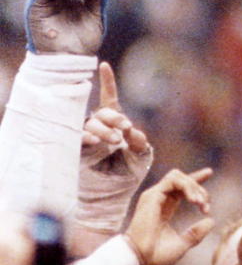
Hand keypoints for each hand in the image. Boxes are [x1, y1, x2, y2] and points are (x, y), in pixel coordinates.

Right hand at [77, 63, 153, 234]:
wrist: (112, 199)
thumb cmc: (127, 176)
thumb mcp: (141, 157)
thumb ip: (140, 143)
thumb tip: (132, 131)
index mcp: (115, 125)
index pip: (110, 100)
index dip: (107, 83)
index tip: (104, 65)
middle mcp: (99, 129)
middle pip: (102, 113)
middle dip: (114, 118)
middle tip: (124, 129)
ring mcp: (87, 140)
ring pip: (90, 123)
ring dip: (103, 128)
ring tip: (114, 140)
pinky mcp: (76, 152)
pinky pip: (77, 138)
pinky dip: (86, 137)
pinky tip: (95, 141)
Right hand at [124, 168, 213, 264]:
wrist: (139, 260)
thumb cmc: (155, 256)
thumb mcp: (182, 244)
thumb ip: (196, 233)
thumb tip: (211, 221)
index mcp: (164, 208)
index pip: (181, 188)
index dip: (195, 179)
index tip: (209, 172)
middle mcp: (158, 199)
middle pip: (182, 179)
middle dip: (199, 188)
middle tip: (205, 205)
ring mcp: (154, 196)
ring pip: (177, 176)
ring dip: (193, 186)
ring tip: (200, 202)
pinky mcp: (152, 195)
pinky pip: (173, 180)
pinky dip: (187, 186)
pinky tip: (193, 200)